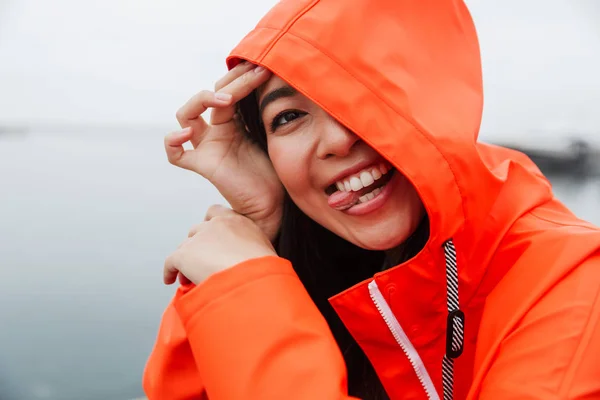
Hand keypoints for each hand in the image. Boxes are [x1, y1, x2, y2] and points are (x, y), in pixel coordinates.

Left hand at [163, 205, 277, 285]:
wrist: (254, 279)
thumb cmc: (263, 270)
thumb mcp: (264, 251)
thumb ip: (251, 248)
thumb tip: (246, 260)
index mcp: (237, 220)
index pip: (215, 213)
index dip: (209, 227)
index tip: (211, 241)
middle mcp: (216, 225)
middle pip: (197, 232)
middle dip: (198, 247)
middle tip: (201, 263)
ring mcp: (199, 238)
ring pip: (185, 248)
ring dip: (186, 261)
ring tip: (189, 277)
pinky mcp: (185, 254)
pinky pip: (171, 263)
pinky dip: (170, 272)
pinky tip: (171, 280)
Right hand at [165, 63, 283, 241]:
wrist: (276, 202)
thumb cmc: (278, 169)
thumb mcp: (273, 132)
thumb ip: (265, 110)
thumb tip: (277, 78)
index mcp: (233, 121)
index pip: (227, 89)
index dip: (241, 77)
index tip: (263, 68)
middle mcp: (216, 131)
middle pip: (207, 95)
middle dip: (231, 81)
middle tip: (256, 73)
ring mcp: (207, 147)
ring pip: (186, 115)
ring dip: (202, 100)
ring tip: (226, 99)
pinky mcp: (204, 166)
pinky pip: (176, 155)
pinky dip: (173, 142)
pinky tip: (187, 134)